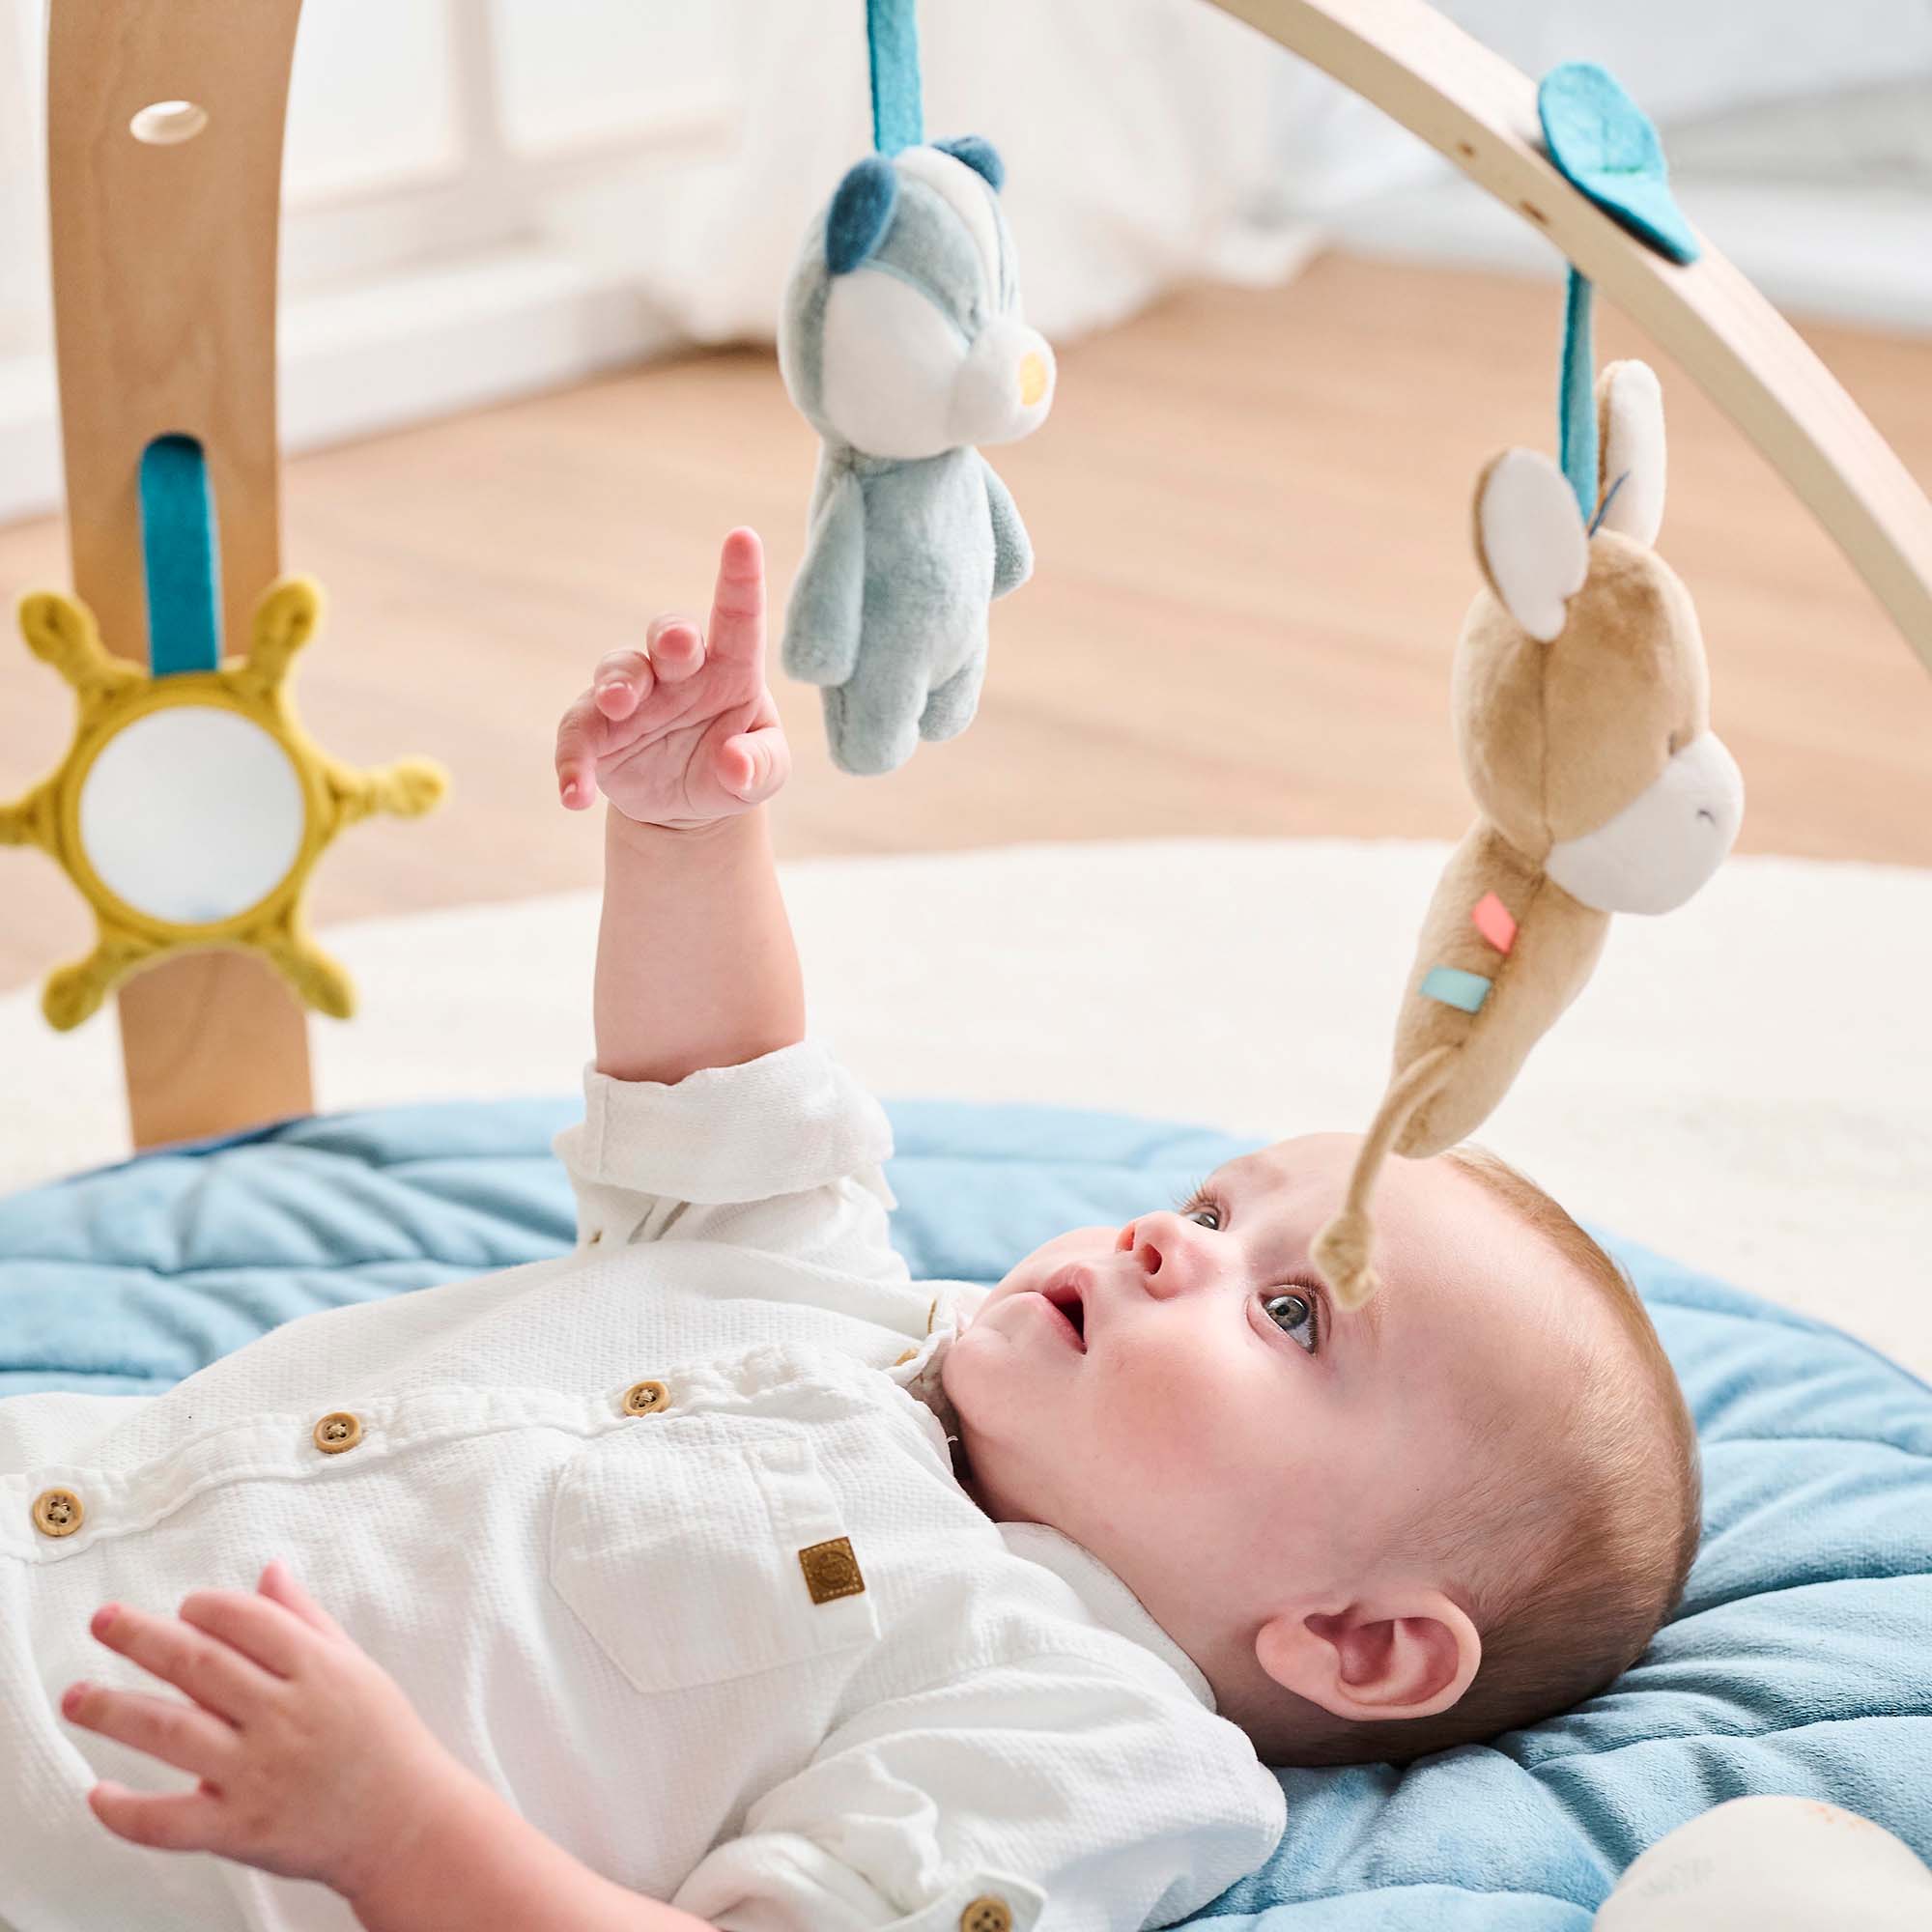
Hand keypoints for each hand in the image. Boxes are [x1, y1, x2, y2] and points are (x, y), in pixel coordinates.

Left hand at [62, 1560, 468, 1902]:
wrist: (405, 1824)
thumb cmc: (382, 1739)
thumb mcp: (355, 1667)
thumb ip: (306, 1619)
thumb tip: (268, 1571)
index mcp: (318, 1670)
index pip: (246, 1620)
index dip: (206, 1606)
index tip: (183, 1606)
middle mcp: (284, 1716)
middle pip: (197, 1666)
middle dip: (141, 1638)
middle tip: (102, 1621)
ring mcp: (259, 1774)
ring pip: (171, 1732)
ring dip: (114, 1711)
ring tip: (76, 1696)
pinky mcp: (240, 1829)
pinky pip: (168, 1821)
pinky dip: (127, 1810)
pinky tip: (99, 1792)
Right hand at [556, 526, 791, 829]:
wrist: (689, 805)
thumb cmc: (737, 767)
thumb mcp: (764, 772)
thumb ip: (760, 765)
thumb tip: (735, 763)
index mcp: (730, 667)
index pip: (738, 617)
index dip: (740, 578)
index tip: (744, 538)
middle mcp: (678, 671)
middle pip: (669, 635)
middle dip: (670, 635)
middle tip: (677, 644)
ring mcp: (633, 696)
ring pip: (618, 671)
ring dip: (616, 684)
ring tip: (616, 705)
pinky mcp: (596, 730)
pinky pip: (577, 737)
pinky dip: (572, 764)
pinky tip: (574, 794)